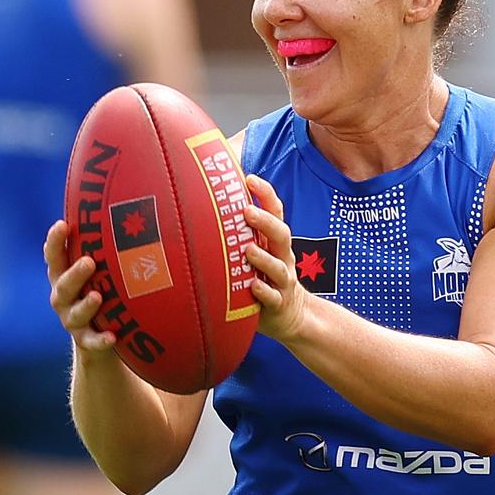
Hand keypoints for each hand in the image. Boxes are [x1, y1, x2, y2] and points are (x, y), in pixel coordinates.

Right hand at [44, 220, 115, 352]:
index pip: (54, 256)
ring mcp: (72, 320)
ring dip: (85, 305)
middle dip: (74, 273)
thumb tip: (137, 206)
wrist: (99, 334)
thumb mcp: (102, 267)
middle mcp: (64, 297)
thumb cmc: (104, 287)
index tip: (63, 224)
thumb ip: (107, 244)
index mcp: (64, 275)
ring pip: (74, 314)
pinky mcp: (86, 340)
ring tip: (97, 296)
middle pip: (62, 285)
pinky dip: (100, 340)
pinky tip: (112, 336)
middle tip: (88, 261)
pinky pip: (91, 342)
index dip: (55, 241)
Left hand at [244, 175, 307, 343]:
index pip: (275, 212)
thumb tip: (202, 205)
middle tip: (247, 211)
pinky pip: (274, 298)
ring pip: (278, 267)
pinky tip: (253, 286)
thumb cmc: (264, 277)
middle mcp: (282, 257)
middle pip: (281, 234)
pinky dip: (264, 292)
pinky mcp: (279, 304)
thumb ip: (239, 233)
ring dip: (263, 258)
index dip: (265, 194)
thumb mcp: (258, 252)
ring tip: (248, 250)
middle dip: (265, 221)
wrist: (291, 316)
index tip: (249, 178)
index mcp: (275, 241)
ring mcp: (283, 281)